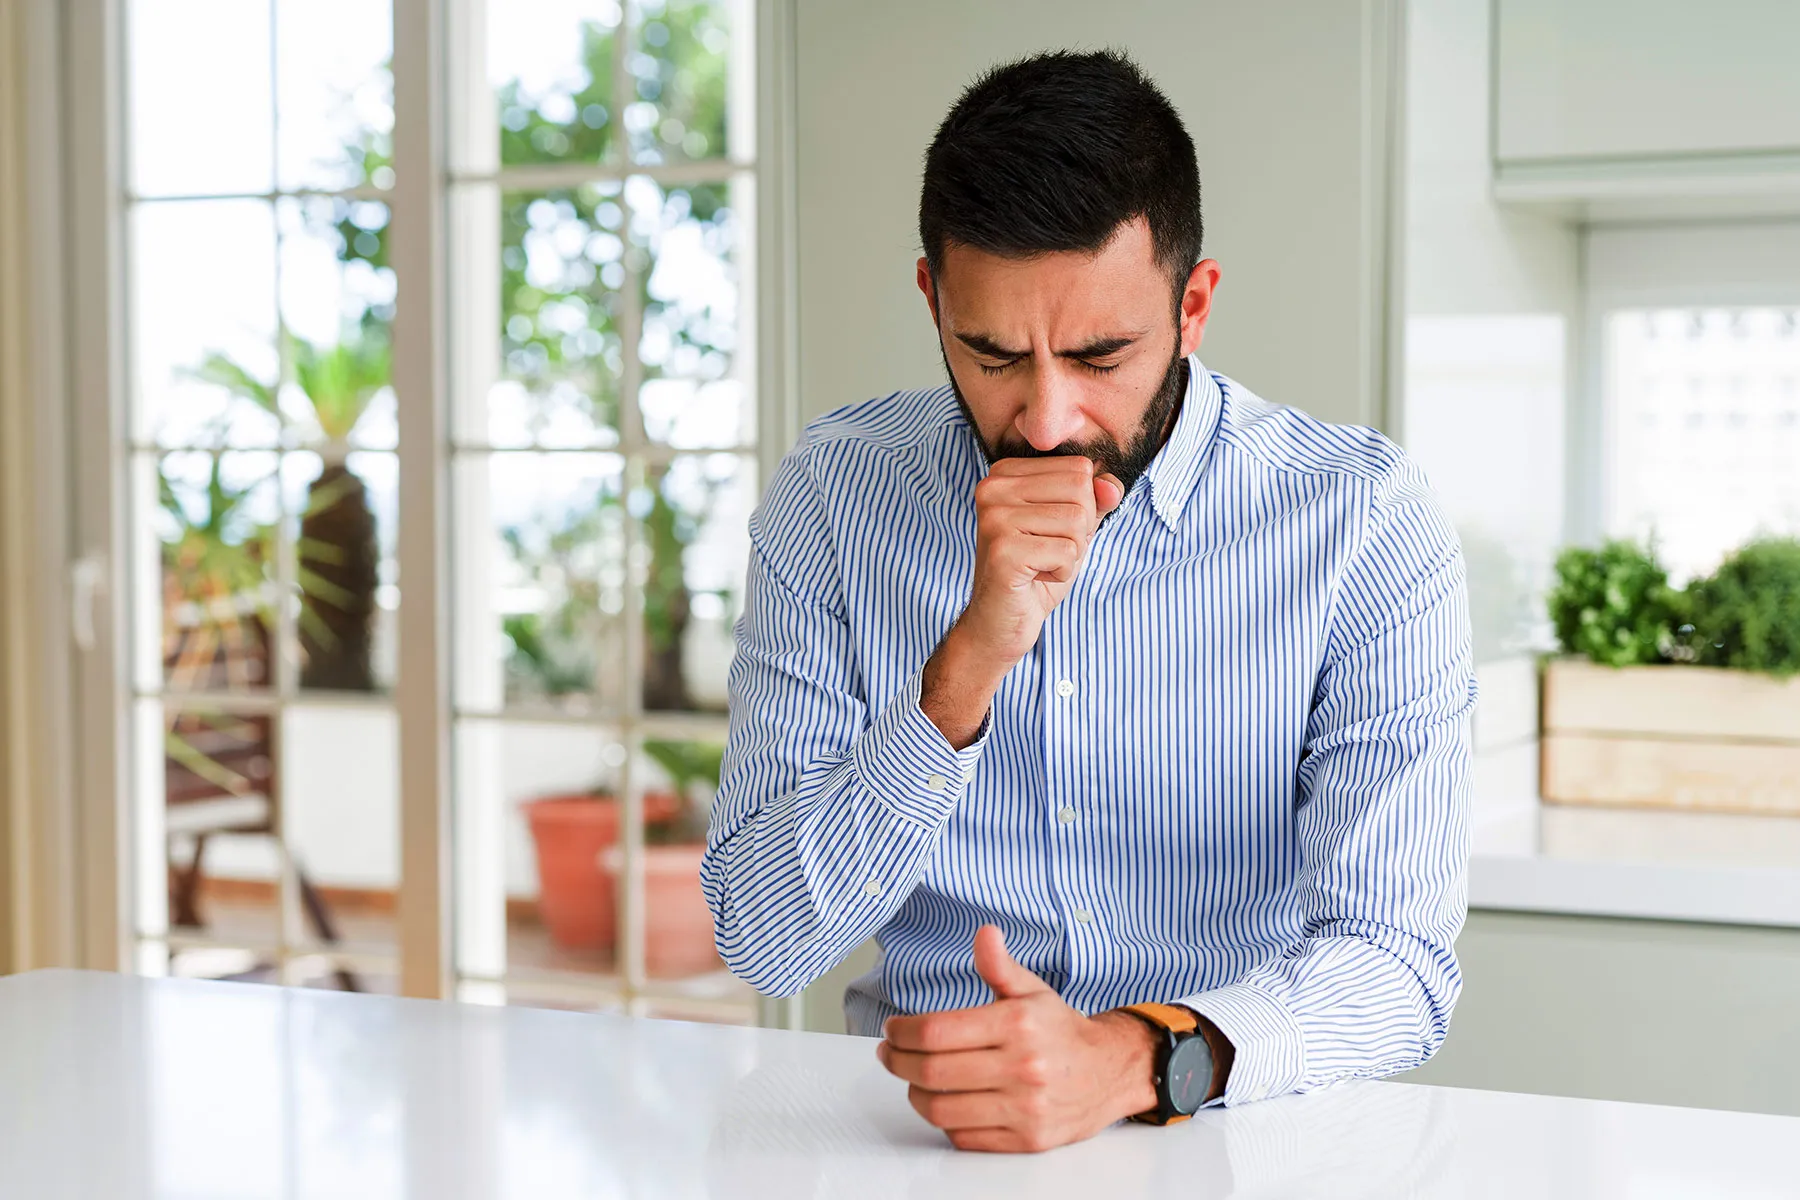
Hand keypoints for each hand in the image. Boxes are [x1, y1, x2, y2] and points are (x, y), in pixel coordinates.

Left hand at [876, 925, 1156, 1152]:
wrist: (1108, 1073)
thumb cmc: (1061, 1032)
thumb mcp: (1032, 991)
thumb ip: (1000, 967)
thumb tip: (984, 934)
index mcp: (1017, 1024)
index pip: (935, 1031)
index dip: (901, 1031)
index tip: (892, 1029)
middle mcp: (1022, 1067)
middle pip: (931, 1071)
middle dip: (897, 1062)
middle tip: (889, 1054)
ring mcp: (1024, 1108)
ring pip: (941, 1109)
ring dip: (915, 1093)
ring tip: (914, 1078)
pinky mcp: (1026, 1141)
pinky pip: (964, 1137)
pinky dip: (944, 1121)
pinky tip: (944, 1102)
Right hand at [922, 459, 1123, 746]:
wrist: (999, 623)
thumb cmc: (1035, 573)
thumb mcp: (1071, 530)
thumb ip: (1094, 502)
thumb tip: (1113, 485)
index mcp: (1005, 473)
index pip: (1080, 470)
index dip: (1080, 508)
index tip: (1049, 532)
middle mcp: (993, 488)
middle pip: (1080, 491)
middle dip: (1078, 530)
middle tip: (1046, 552)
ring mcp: (995, 518)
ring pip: (1077, 521)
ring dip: (1070, 554)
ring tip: (1039, 565)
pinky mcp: (1003, 550)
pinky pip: (1068, 552)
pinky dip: (1062, 572)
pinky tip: (1035, 578)